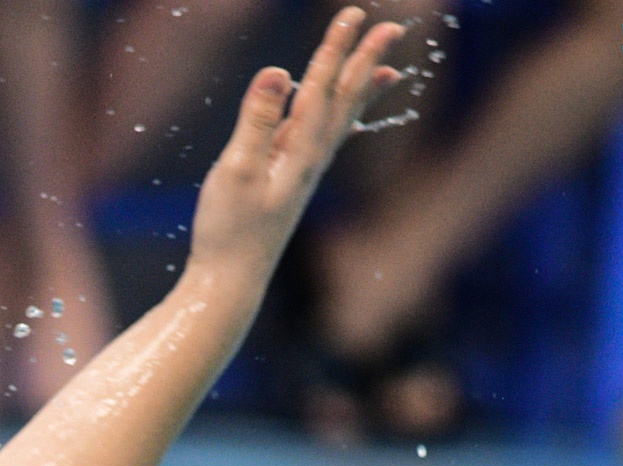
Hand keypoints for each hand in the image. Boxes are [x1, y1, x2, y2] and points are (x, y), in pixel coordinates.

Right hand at [186, 8, 402, 276]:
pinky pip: (326, 142)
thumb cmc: (229, 230)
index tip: (352, 14)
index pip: (322, 88)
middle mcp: (311, 160)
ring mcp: (303, 174)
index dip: (336, 49)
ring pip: (342, 123)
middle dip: (366, 62)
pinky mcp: (291, 186)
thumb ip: (257, 120)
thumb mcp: (237, 169)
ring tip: (390, 72)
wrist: (231, 281)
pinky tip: (340, 120)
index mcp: (299, 151)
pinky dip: (341, 123)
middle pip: (345, 101)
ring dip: (363, 93)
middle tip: (393, 28)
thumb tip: (278, 72)